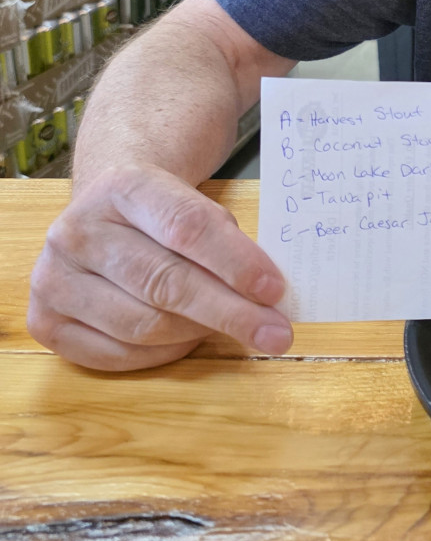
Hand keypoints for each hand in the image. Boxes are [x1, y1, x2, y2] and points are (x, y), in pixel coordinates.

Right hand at [27, 163, 293, 370]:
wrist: (107, 205)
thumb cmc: (165, 209)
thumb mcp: (195, 201)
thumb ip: (226, 239)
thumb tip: (267, 295)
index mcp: (123, 185)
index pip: (187, 227)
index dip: (235, 262)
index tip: (275, 290)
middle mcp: (78, 230)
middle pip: (164, 283)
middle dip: (229, 312)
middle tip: (276, 331)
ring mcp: (53, 278)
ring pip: (141, 325)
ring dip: (198, 333)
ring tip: (233, 328)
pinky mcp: (45, 321)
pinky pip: (115, 355)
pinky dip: (163, 355)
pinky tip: (192, 339)